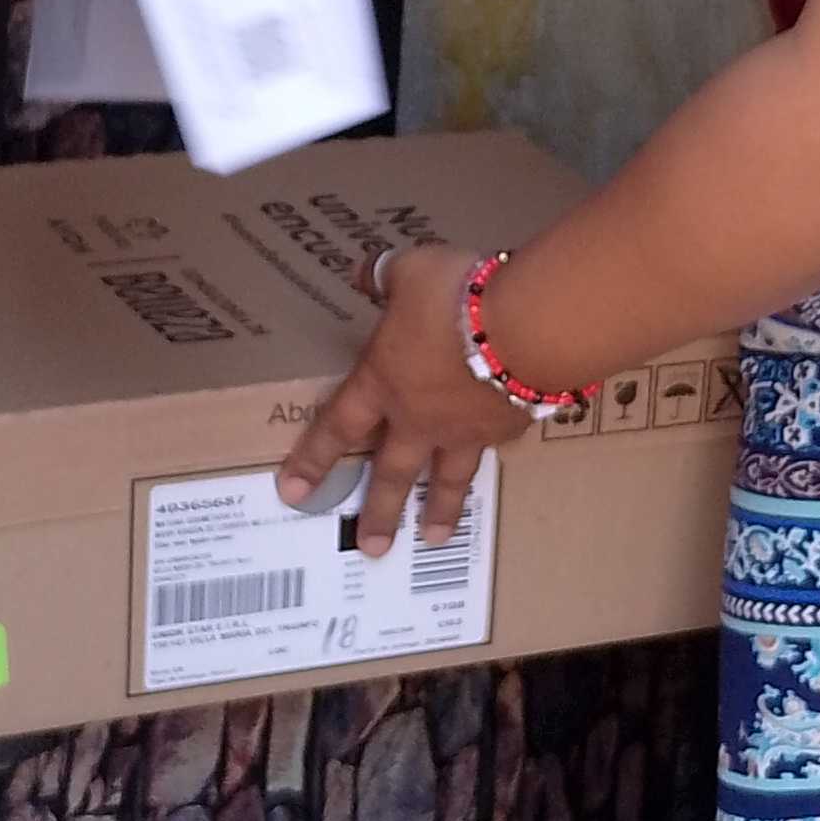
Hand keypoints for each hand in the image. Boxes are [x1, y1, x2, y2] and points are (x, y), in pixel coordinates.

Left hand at [275, 244, 528, 557]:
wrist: (524, 325)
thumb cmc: (454, 297)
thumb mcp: (410, 271)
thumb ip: (385, 277)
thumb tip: (362, 272)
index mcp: (384, 382)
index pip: (339, 427)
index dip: (314, 459)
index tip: (295, 492)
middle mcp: (421, 417)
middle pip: (394, 473)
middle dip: (381, 512)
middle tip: (373, 549)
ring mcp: (467, 428)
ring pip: (450, 477)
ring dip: (442, 509)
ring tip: (436, 538)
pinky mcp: (511, 424)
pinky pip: (498, 444)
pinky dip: (496, 451)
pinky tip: (501, 458)